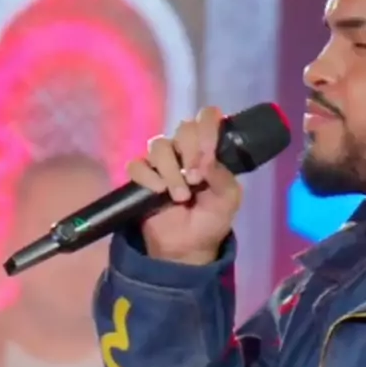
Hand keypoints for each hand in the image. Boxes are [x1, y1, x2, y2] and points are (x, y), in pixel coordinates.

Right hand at [128, 106, 242, 264]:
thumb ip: (223, 176)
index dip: (208, 129)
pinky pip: (137, 165)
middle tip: (196, 178)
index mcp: (208, 149)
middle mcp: (184, 149)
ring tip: (180, 196)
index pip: (207, 118)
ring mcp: (161, 163)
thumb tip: (206, 159)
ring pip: (159, 146)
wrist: (188, 248)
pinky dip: (148, 177)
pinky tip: (158, 192)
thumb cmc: (211, 220)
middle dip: (191, 151)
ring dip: (171, 171)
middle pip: (183, 128)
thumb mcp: (228, 200)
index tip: (209, 155)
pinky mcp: (141, 178)